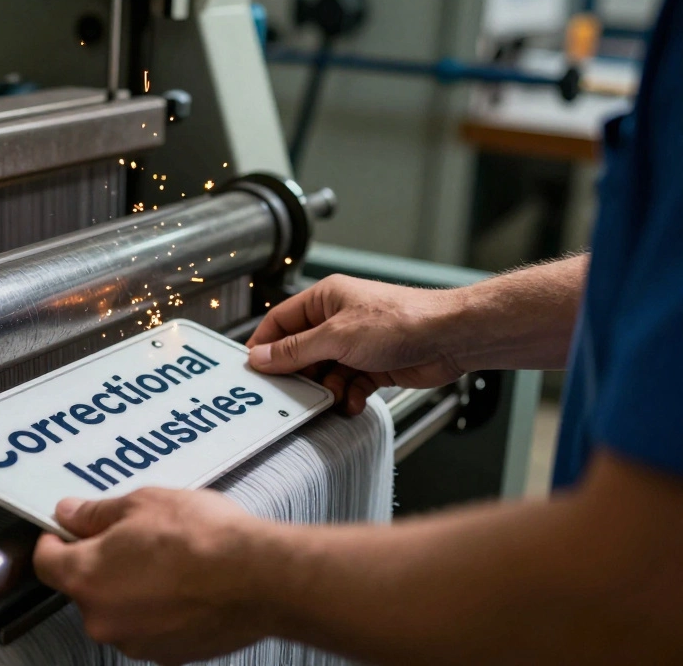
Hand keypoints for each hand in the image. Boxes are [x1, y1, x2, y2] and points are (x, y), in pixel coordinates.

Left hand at [33, 488, 283, 664]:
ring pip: (118, 608)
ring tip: (166, 559)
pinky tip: (183, 584)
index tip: (65, 530)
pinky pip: (147, 626)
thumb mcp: (141, 504)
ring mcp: (135, 642)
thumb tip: (70, 514)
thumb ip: (95, 513)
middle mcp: (103, 619)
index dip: (54, 540)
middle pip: (83, 587)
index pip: (45, 562)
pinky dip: (157, 608)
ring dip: (131, 587)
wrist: (257, 578)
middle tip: (132, 536)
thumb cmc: (202, 540)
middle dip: (101, 562)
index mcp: (86, 578)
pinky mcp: (166, 655)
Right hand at [247, 275, 464, 414]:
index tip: (252, 369)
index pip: (280, 321)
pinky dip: (347, 396)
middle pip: (301, 351)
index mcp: (325, 299)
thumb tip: (261, 357)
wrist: (451, 338)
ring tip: (331, 397)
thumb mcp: (337, 336)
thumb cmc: (402, 320)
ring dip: (326, 390)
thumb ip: (296, 350)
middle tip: (289, 394)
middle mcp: (339, 320)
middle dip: (299, 374)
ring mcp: (357, 344)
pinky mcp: (374, 365)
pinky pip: (348, 385)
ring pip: (325, 372)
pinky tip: (352, 402)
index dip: (265, 345)